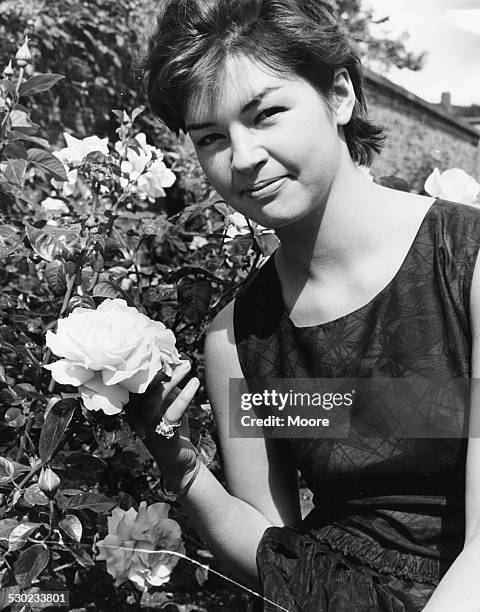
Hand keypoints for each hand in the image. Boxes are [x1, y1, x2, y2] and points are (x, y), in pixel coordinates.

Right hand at [125, 360, 200, 491]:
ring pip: (155, 397)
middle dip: (159, 366)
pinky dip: (185, 395)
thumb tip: (177, 359)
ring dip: (173, 379)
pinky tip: (195, 384)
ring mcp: (148, 426)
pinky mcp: (163, 435)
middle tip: (176, 353)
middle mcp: (137, 414)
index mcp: (135, 404)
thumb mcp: (170, 401)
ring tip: (188, 365)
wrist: (181, 462)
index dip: (148, 362)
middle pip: (142, 385)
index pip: (136, 379)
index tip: (162, 347)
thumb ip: (169, 384)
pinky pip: (173, 412)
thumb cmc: (174, 427)